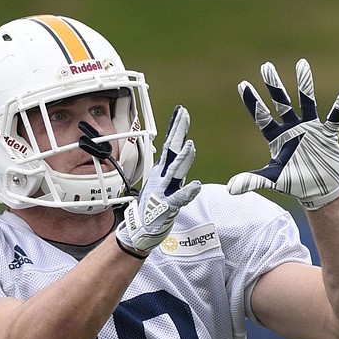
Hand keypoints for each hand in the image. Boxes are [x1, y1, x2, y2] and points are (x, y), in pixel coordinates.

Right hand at [117, 105, 200, 252]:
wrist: (143, 226)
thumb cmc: (155, 204)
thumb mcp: (165, 180)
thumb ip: (173, 166)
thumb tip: (180, 151)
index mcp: (164, 170)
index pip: (171, 145)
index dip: (176, 128)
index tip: (181, 111)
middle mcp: (164, 176)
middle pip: (172, 151)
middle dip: (178, 132)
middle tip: (183, 115)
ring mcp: (164, 190)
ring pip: (175, 171)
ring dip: (183, 159)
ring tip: (190, 145)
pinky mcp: (168, 205)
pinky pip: (179, 198)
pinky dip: (187, 192)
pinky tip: (195, 186)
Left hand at [227, 59, 338, 209]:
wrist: (319, 189)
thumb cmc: (294, 182)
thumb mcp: (272, 180)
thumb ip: (253, 180)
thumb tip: (230, 188)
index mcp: (276, 137)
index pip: (262, 116)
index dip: (252, 102)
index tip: (242, 84)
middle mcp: (292, 128)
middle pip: (281, 102)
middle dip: (274, 85)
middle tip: (266, 66)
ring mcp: (310, 129)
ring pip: (306, 102)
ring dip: (304, 84)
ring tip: (302, 63)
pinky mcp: (327, 134)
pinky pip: (334, 119)